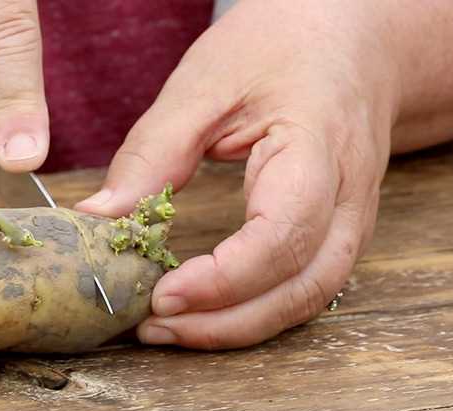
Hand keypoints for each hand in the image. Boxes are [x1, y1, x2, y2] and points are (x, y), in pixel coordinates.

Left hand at [77, 0, 397, 348]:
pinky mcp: (339, 231)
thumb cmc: (280, 46)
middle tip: (153, 328)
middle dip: (225, 322)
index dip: (222, 279)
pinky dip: (257, 310)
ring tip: (172, 330)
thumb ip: (153, 153)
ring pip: (308, 299)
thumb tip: (99, 218)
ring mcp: (354, 219)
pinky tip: (209, 312)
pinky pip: (305, 287)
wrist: (350, 38)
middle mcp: (350, 197)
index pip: (281, 235)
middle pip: (301, 286)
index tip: (160, 295)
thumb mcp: (206, 83)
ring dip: (240, 326)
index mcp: (319, 148)